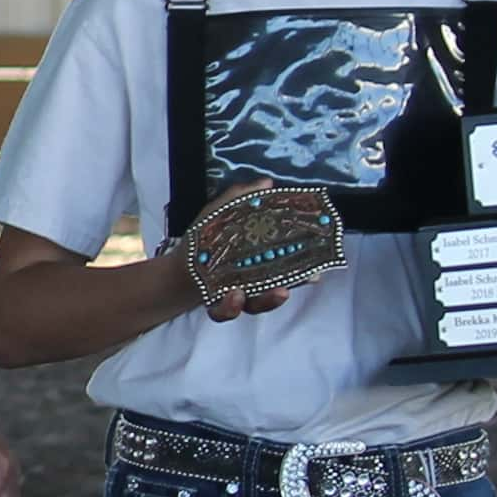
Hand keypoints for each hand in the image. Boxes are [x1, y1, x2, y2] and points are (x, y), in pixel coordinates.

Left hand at [176, 182, 337, 321]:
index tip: (317, 269)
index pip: (288, 264)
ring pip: (258, 305)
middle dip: (291, 285)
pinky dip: (230, 308)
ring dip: (264, 301)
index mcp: (262, 259)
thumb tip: (266, 183)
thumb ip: (241, 199)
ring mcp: (240, 296)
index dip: (305, 269)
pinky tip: (233, 296)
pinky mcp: (220, 306)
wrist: (178, 267)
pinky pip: (227, 313)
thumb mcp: (220, 214)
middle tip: (298, 283)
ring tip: (253, 291)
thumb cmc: (206, 239)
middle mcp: (256, 281)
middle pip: (280, 288)